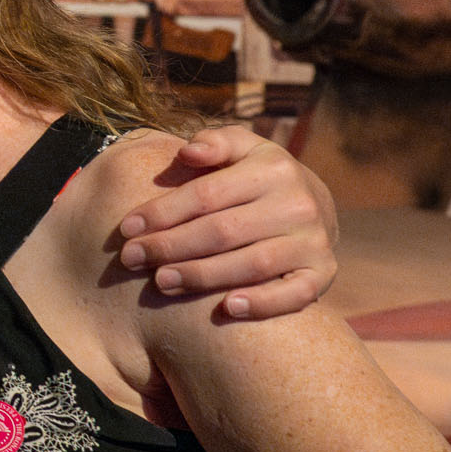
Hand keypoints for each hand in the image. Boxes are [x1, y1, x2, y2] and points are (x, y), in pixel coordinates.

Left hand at [118, 125, 339, 317]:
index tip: (126, 229)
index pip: (207, 194)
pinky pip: (294, 294)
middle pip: (223, 232)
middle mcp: (297, 205)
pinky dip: (263, 304)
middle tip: (132, 259)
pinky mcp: (324, 274)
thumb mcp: (243, 149)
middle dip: (171, 247)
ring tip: (161, 282)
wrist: (316, 206)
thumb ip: (216, 143)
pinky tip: (228, 308)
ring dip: (202, 276)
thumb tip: (188, 151)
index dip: (163, 212)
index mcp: (273, 169)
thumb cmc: (258, 177)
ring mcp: (313, 242)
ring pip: (251, 264)